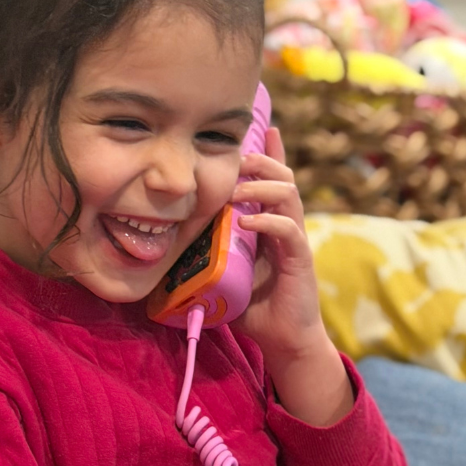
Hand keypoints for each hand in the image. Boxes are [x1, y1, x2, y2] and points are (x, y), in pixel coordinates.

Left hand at [232, 128, 351, 426]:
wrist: (283, 340)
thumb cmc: (252, 307)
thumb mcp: (223, 270)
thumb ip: (207, 249)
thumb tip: (166, 239)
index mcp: (269, 223)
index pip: (271, 180)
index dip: (267, 152)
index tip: (259, 125)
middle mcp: (285, 225)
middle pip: (281, 177)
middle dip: (260, 161)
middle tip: (235, 156)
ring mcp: (294, 240)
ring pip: (288, 195)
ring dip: (262, 186)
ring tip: (238, 188)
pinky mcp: (299, 260)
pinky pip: (289, 230)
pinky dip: (269, 221)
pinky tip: (250, 220)